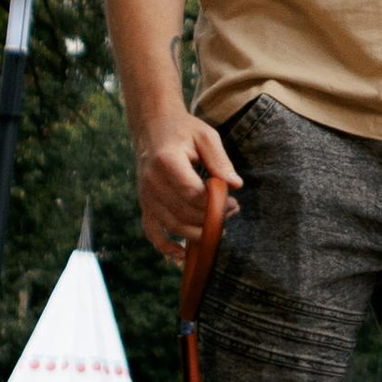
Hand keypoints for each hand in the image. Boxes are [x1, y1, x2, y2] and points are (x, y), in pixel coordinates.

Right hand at [134, 111, 240, 260]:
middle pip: (183, 212)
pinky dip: (165, 246)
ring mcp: (145, 196)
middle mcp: (151, 182)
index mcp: (166, 161)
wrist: (152, 127)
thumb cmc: (183, 130)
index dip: (214, 203)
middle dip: (211, 218)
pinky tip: (182, 254)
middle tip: (233, 211)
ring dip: (198, 232)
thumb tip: (236, 185)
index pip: (192, 193)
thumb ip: (220, 161)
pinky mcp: (145, 204)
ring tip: (219, 227)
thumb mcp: (206, 136)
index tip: (233, 202)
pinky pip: (152, 231)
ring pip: (172, 225)